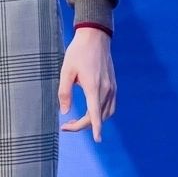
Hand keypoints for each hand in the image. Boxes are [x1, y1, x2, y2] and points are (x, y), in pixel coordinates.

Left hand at [58, 27, 115, 141]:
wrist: (96, 36)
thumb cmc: (78, 52)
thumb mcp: (66, 71)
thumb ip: (64, 92)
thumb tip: (64, 111)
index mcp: (93, 86)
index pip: (95, 113)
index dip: (96, 128)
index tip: (97, 140)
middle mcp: (106, 89)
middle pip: (98, 116)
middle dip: (83, 125)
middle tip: (66, 125)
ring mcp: (112, 86)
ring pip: (107, 112)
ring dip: (94, 120)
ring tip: (77, 121)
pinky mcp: (113, 83)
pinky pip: (110, 105)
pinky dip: (102, 113)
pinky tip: (91, 111)